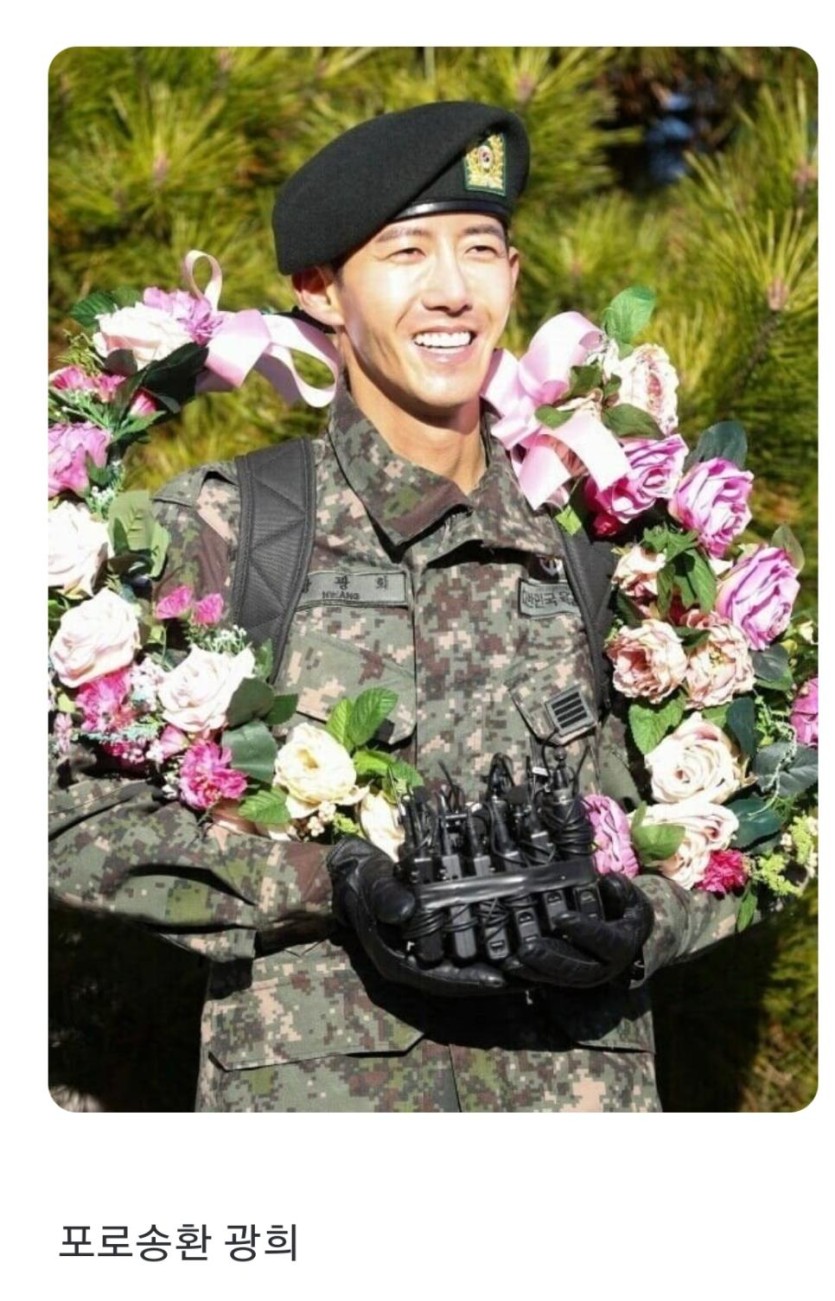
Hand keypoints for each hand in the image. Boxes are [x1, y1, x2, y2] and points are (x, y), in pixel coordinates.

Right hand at [327, 837, 508, 996]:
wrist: (352, 877)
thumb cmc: (365, 882)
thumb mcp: (374, 885)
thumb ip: (388, 897)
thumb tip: (407, 911)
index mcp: (397, 962)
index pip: (439, 980)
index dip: (470, 981)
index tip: (500, 979)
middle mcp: (412, 965)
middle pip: (456, 980)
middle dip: (490, 979)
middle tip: (526, 975)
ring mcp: (421, 956)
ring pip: (461, 969)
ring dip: (490, 967)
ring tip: (524, 962)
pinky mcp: (430, 943)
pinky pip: (459, 953)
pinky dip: (482, 950)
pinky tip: (506, 943)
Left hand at [503, 874, 653, 989]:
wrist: (629, 940)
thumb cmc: (626, 913)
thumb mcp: (631, 899)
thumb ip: (621, 891)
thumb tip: (610, 883)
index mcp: (620, 945)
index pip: (603, 939)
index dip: (583, 929)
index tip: (561, 917)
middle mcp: (604, 967)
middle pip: (576, 967)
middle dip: (550, 958)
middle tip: (526, 949)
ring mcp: (586, 976)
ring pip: (560, 978)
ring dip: (535, 971)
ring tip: (513, 962)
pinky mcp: (571, 979)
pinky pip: (550, 981)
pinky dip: (531, 977)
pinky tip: (512, 969)